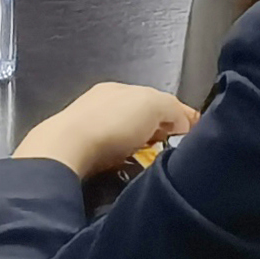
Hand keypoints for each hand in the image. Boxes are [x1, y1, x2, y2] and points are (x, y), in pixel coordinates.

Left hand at [13, 81, 199, 179]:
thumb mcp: (154, 104)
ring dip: (144, 150)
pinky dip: (127, 161)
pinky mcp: (82, 152)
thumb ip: (174, 108)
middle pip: (143, 119)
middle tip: (173, 152)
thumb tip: (182, 123)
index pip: (157, 100)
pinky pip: (115, 156)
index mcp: (119, 89)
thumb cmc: (112, 123)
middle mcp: (103, 104)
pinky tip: (131, 169)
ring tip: (155, 165)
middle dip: (161, 134)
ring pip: (129, 138)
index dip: (178, 117)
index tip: (193, 137)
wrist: (66, 149)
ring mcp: (90, 127)